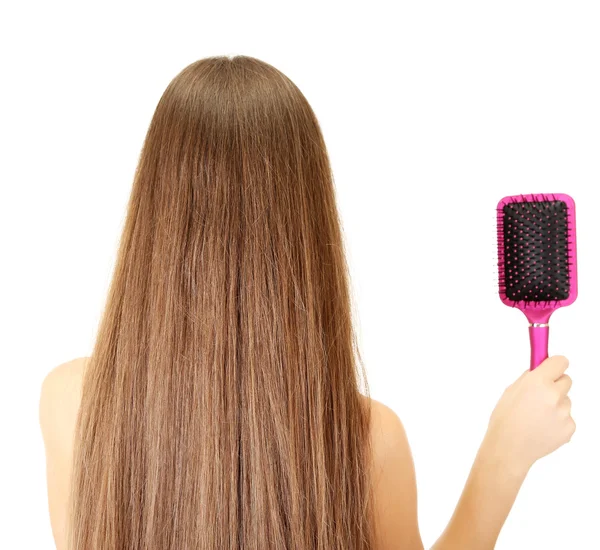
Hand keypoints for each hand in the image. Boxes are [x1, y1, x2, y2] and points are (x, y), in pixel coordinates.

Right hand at [484, 355, 574, 475]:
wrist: (508, 448)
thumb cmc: (505, 419)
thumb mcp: (510, 391)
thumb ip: (528, 379)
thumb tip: (540, 370)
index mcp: (538, 382)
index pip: (561, 361)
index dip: (555, 364)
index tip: (551, 368)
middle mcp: (554, 395)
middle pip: (567, 380)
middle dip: (555, 384)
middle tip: (540, 395)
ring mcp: (564, 412)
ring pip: (566, 400)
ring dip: (556, 404)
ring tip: (536, 416)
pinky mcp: (570, 427)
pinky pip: (567, 417)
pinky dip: (557, 420)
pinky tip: (542, 427)